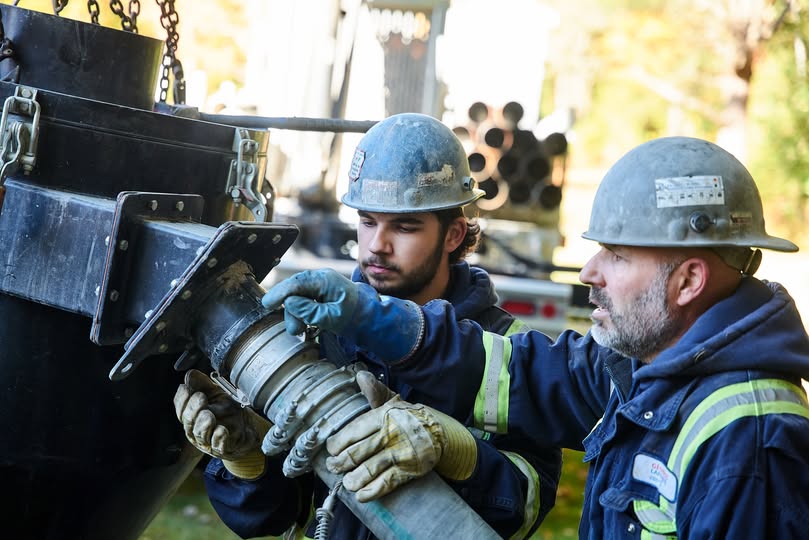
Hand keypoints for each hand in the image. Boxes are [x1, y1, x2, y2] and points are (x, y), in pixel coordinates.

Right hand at [174, 369, 270, 478]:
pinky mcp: (224, 449)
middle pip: (188, 422)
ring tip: (209, 415)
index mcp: (193, 417)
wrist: (249, 429)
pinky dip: (219, 438)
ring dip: (204, 424)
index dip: (182, 399)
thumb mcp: (217, 395)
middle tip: (201, 398)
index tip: (186, 388)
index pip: (181, 409)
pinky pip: (219, 446)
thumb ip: (204, 384)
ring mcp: (210, 442)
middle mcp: (197, 431)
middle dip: (193, 409)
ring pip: (201, 435)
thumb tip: (189, 374)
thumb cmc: (229, 413)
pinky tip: (222, 430)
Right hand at [261, 269, 423, 362]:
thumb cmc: (357, 316)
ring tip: (300, 330)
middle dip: (290, 310)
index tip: (267, 304)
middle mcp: (322, 279)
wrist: (372, 317)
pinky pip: (304, 300)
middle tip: (294, 329)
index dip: (280, 293)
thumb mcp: (333, 318)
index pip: (297, 283)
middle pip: (294, 290)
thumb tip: (290, 303)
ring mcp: (321, 285)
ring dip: (295, 314)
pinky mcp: (321, 293)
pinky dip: (301, 312)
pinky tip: (304, 324)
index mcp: (325, 280)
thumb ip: (310, 311)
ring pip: (298, 297)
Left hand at [324, 372, 477, 501]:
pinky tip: (361, 494)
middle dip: (341, 463)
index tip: (331, 449)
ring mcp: (400, 453)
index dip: (339, 443)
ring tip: (347, 483)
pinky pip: (386, 482)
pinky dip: (371, 491)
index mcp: (384, 415)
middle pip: (358, 452)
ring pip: (370, 469)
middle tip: (333, 467)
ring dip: (354, 479)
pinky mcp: (409, 469)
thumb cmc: (411, 417)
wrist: (441, 432)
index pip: (354, 430)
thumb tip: (360, 376)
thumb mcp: (394, 401)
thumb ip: (375, 391)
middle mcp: (391, 433)